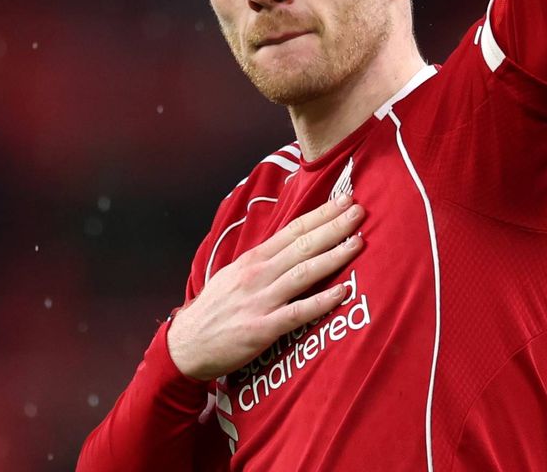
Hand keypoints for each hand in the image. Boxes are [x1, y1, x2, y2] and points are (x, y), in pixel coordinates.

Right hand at [167, 192, 365, 380]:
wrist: (186, 345)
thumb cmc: (216, 309)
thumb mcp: (236, 274)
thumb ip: (266, 260)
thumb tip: (297, 244)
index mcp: (253, 259)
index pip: (293, 230)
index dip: (321, 214)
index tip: (344, 200)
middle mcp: (258, 274)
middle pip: (302, 245)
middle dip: (333, 226)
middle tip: (359, 211)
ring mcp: (261, 300)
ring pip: (303, 273)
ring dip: (333, 256)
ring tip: (358, 243)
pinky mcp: (262, 328)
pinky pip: (298, 312)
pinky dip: (322, 301)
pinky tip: (343, 292)